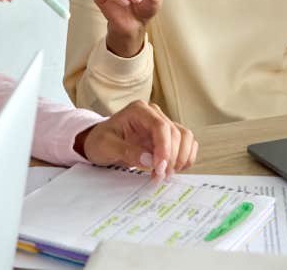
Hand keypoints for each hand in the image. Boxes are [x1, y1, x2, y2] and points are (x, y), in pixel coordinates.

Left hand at [77, 100, 197, 180]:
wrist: (100, 142)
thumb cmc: (100, 141)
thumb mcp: (106, 146)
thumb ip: (127, 152)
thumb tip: (150, 160)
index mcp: (138, 110)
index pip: (161, 126)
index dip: (164, 148)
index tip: (159, 167)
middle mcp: (154, 113)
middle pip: (175, 133)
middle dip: (171, 157)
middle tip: (160, 176)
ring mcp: (163, 123)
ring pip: (185, 137)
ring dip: (180, 158)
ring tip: (165, 174)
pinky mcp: (168, 136)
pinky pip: (186, 144)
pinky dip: (184, 158)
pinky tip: (173, 169)